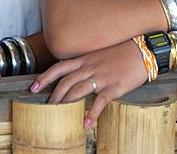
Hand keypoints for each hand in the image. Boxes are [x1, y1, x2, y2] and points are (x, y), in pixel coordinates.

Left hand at [29, 40, 147, 127]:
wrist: (144, 51)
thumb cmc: (122, 52)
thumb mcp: (100, 53)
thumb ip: (87, 63)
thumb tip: (75, 73)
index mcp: (85, 59)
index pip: (59, 67)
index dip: (44, 77)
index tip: (33, 86)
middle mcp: (90, 67)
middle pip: (65, 82)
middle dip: (53, 95)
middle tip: (47, 106)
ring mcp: (101, 77)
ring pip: (77, 90)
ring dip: (66, 103)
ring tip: (60, 113)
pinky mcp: (114, 87)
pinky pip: (99, 102)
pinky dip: (91, 114)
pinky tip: (85, 124)